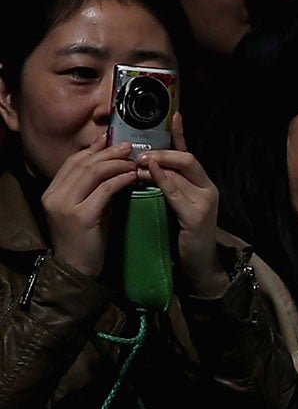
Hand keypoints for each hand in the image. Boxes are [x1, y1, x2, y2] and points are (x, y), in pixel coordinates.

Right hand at [41, 139, 141, 280]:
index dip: (93, 149)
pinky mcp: (81, 216)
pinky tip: (132, 177)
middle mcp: (54, 195)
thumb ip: (94, 190)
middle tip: (128, 146)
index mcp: (52, 192)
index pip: (72, 162)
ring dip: (116, 164)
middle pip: (82, 164)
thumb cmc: (87, 240)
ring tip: (133, 161)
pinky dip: (120, 180)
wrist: (77, 269)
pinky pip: (103, 190)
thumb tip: (113, 167)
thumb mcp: (88, 209)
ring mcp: (65, 205)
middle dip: (107, 152)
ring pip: (92, 173)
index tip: (111, 140)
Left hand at [139, 114, 225, 296]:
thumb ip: (165, 185)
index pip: (189, 154)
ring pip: (181, 173)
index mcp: (202, 184)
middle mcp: (208, 189)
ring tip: (137, 162)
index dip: (181, 135)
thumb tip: (142, 164)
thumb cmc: (181, 235)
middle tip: (139, 152)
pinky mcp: (197, 217)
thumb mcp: (173, 204)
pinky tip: (147, 175)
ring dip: (156, 165)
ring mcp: (205, 202)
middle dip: (163, 152)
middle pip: (188, 159)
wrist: (198, 264)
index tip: (173, 116)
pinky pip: (176, 193)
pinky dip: (161, 181)